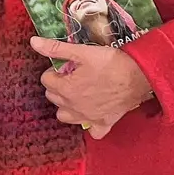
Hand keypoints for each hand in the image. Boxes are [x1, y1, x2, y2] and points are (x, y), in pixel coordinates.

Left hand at [29, 38, 152, 130]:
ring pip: (65, 116)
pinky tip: (94, 112)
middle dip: (58, 86)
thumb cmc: (110, 62)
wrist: (139, 75)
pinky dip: (91, 124)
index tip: (65, 65)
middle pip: (53, 97)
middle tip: (72, 76)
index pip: (46, 80)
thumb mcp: (82, 51)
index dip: (54, 70)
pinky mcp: (104, 124)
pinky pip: (93, 131)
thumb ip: (56, 48)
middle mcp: (73, 107)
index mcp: (65, 89)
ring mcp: (88, 117)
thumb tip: (34, 42)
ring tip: (78, 93)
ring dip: (67, 106)